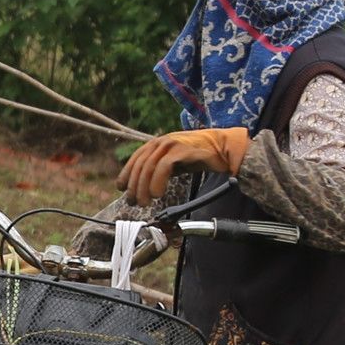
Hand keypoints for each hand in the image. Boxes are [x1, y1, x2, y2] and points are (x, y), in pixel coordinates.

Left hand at [121, 127, 248, 207]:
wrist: (222, 147)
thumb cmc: (199, 156)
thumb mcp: (175, 162)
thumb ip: (160, 169)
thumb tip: (144, 186)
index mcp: (158, 144)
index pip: (136, 159)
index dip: (126, 174)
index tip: (122, 189)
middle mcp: (162, 142)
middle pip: (140, 165)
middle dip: (134, 186)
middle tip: (134, 202)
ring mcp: (172, 144)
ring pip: (149, 166)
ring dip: (143, 187)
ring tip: (145, 202)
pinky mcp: (182, 150)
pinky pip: (164, 166)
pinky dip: (157, 181)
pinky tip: (158, 194)